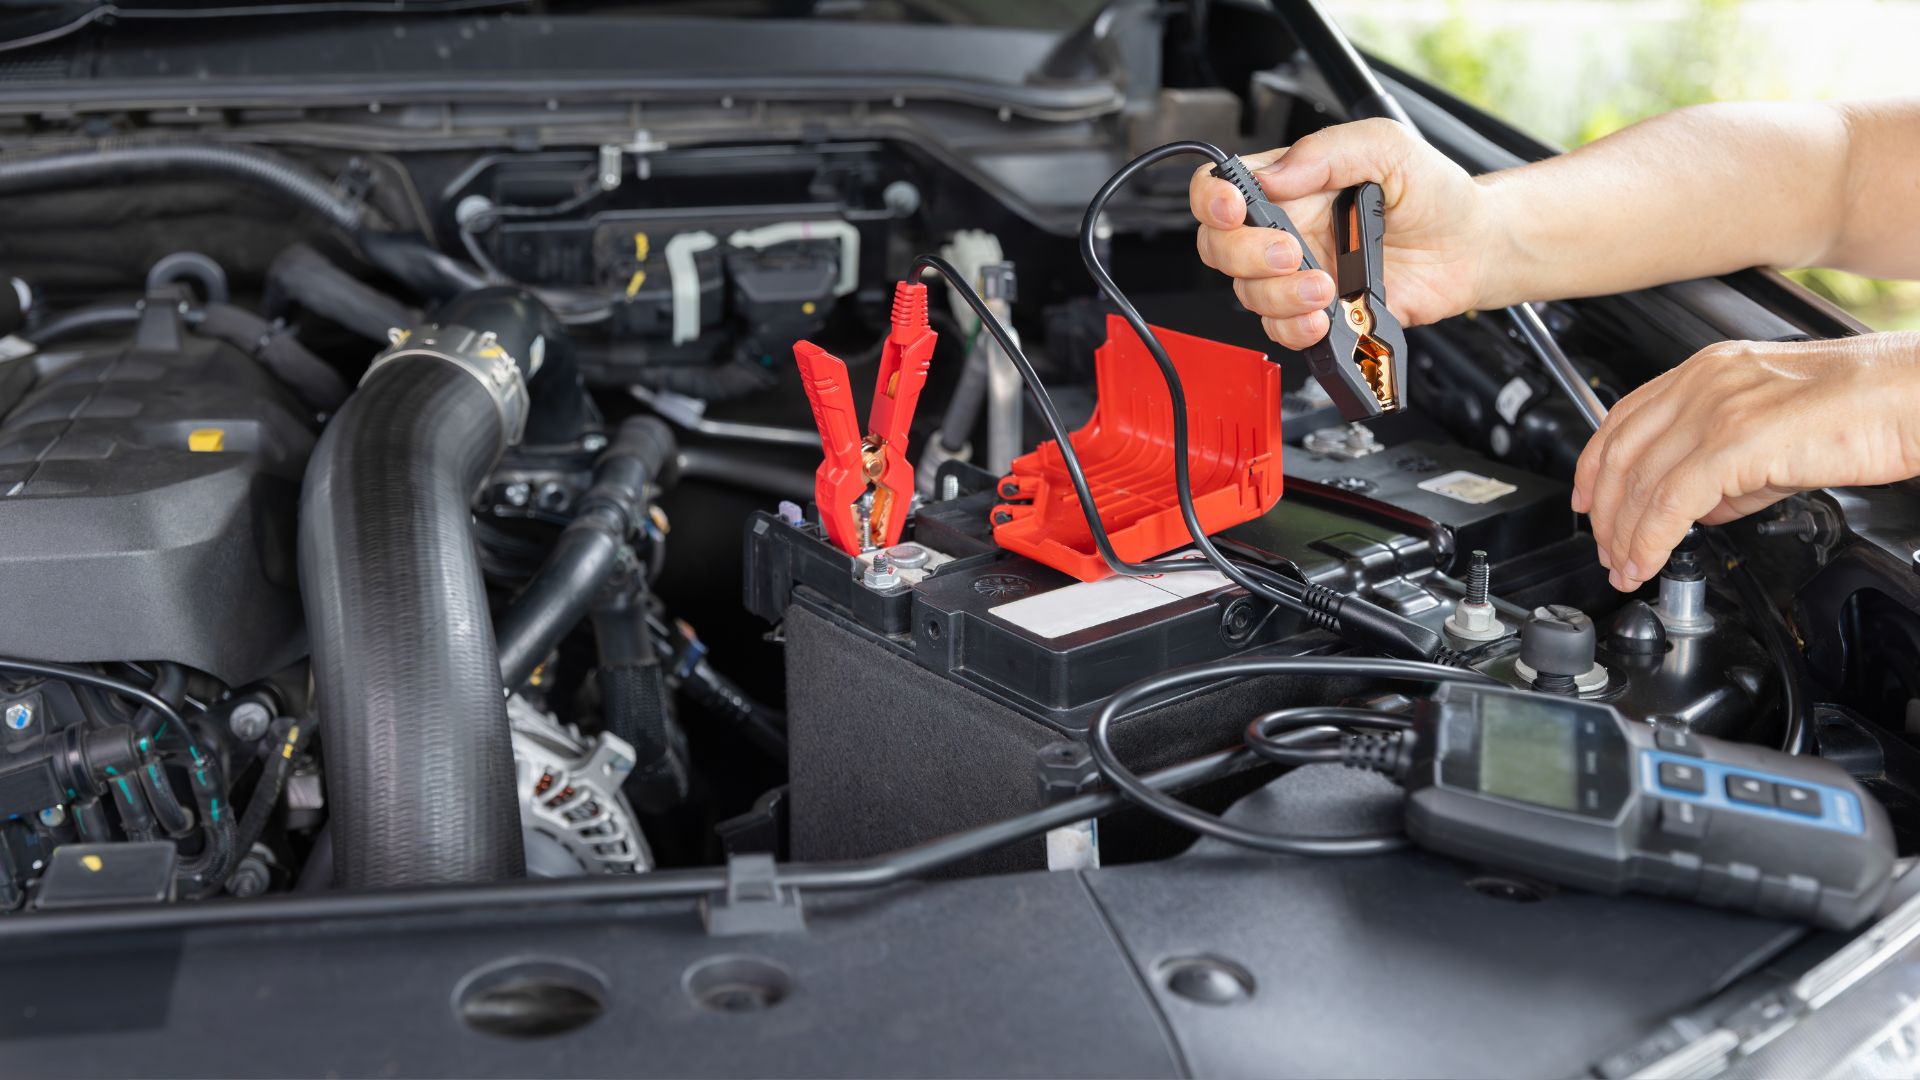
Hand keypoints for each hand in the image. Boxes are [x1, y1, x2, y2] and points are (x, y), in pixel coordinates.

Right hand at [1189, 118, 1506, 349]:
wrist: (1471, 247)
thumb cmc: (1432, 193)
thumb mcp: (1386, 146)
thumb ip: (1327, 150)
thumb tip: (1273, 175)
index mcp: (1290, 184)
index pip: (1220, 188)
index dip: (1211, 199)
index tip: (1234, 209)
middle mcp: (1285, 230)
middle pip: (1221, 248)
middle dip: (1247, 255)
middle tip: (1292, 253)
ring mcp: (1297, 275)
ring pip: (1249, 294)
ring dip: (1280, 296)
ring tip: (1326, 288)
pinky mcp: (1318, 313)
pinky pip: (1281, 330)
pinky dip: (1295, 329)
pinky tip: (1323, 318)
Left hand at [1574, 332, 1919, 590]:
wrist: (1912, 398)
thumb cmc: (1860, 413)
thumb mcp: (1771, 436)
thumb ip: (1724, 470)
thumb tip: (1695, 512)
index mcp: (1705, 371)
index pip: (1622, 419)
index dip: (1593, 466)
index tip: (1585, 501)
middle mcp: (1703, 383)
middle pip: (1620, 454)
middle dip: (1603, 513)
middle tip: (1606, 550)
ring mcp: (1716, 409)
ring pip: (1640, 482)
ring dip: (1624, 535)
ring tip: (1625, 566)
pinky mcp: (1736, 442)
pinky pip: (1670, 501)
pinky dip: (1650, 539)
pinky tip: (1648, 561)